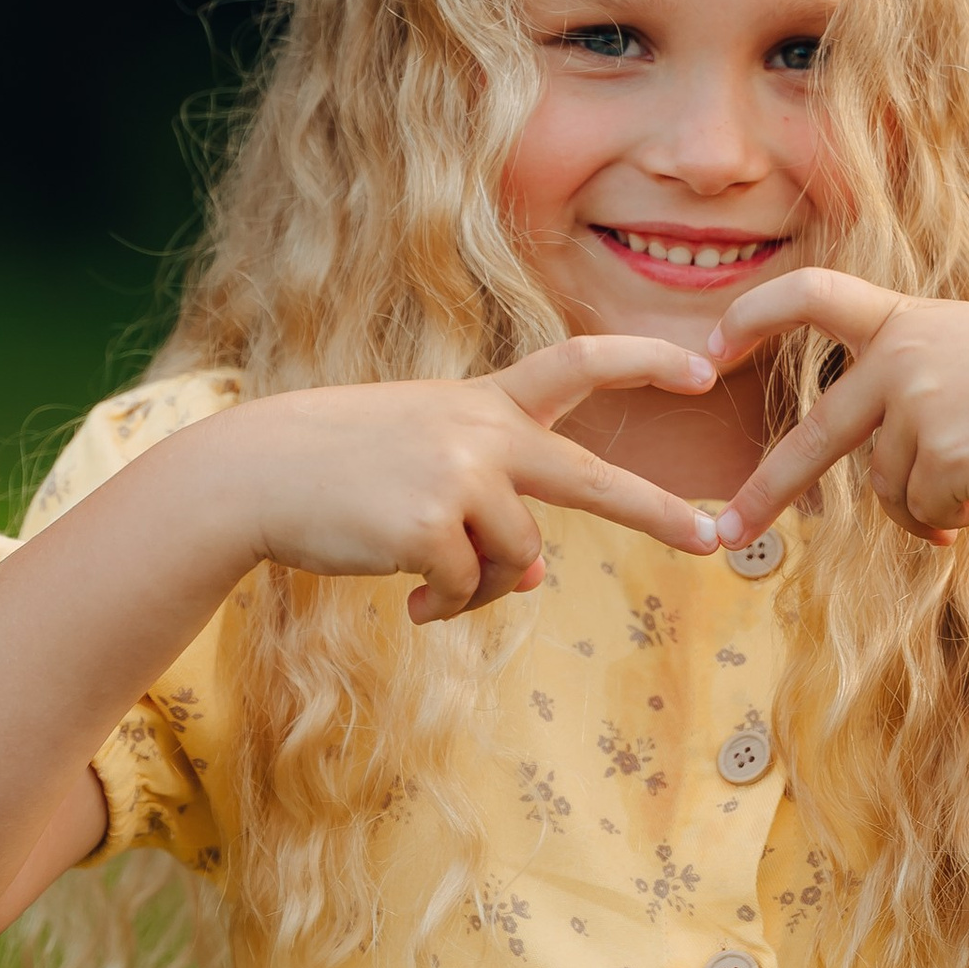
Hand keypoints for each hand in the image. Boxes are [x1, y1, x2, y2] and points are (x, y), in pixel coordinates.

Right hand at [224, 337, 726, 620]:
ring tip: (427, 585)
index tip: (705, 367)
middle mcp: (481, 431)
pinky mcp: (431, 526)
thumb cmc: (336, 469)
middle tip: (715, 539)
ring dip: (479, 587)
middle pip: (590, 479)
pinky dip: (444, 607)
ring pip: (517, 562)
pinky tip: (407, 599)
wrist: (253, 475)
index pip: (578, 363)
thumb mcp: (423, 468)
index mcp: (484, 402)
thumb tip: (532, 578)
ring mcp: (460, 476)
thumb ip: (487, 505)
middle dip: (656, 511)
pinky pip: (469, 591)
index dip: (644, 360)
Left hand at [706, 275, 968, 545]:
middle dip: (766, 490)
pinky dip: (951, 521)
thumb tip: (895, 496)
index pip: (812, 293)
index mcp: (906, 320)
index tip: (711, 343)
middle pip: (815, 436)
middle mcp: (899, 358)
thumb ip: (919, 401)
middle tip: (724, 529)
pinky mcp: (941, 456)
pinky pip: (922, 514)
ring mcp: (917, 407)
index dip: (754, 313)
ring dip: (928, 505)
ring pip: (887, 490)